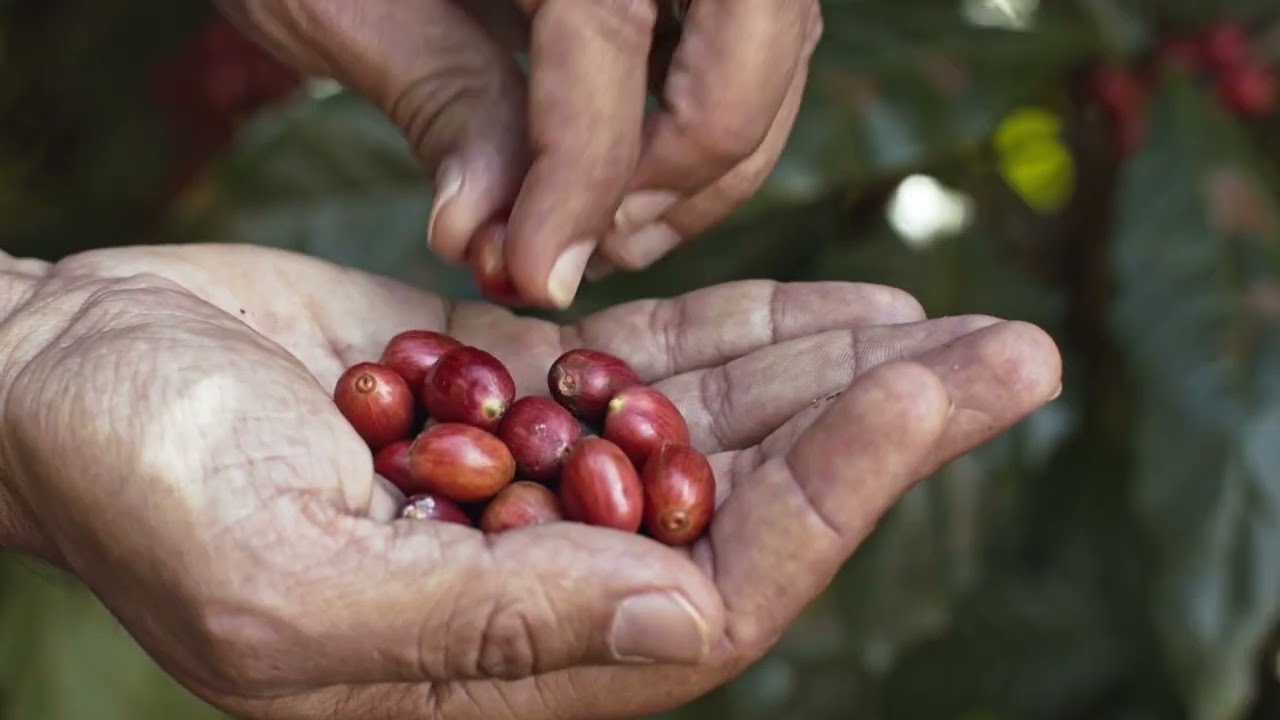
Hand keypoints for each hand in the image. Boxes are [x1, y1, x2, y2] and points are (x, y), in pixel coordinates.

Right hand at [0, 244, 1059, 719]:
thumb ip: (492, 623)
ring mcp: (530, 478)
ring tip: (946, 320)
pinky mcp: (509, 390)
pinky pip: (654, 370)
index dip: (836, 493)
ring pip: (718, 433)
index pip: (716, 591)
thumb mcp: (286, 583)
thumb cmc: (133, 479)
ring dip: (832, 373)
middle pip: (750, 509)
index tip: (931, 393)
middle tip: (1009, 352)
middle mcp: (537, 577)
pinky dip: (742, 333)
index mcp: (496, 660)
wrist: (60, 368)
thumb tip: (693, 624)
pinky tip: (835, 303)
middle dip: (881, 428)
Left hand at [214, 0, 822, 307]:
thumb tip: (493, 240)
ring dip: (710, 155)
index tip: (537, 275)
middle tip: (597, 248)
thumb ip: (442, 103)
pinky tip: (632, 170)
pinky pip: (754, 35)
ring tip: (609, 228)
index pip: (610, 34)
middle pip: (758, 37)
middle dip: (689, 164)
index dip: (583, 176)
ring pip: (775, 43)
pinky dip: (709, 113)